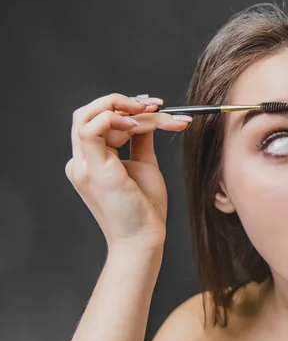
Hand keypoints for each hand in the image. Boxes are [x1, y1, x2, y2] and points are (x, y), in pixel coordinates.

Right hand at [65, 93, 191, 252]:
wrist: (144, 238)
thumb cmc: (144, 208)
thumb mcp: (143, 165)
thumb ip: (140, 141)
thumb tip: (147, 118)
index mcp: (90, 161)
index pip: (97, 120)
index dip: (124, 107)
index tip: (154, 104)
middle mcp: (81, 162)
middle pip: (87, 113)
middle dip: (121, 102)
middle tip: (154, 104)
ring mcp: (83, 166)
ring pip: (88, 116)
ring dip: (122, 108)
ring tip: (154, 113)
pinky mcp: (94, 171)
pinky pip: (91, 130)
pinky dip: (114, 120)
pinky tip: (138, 126)